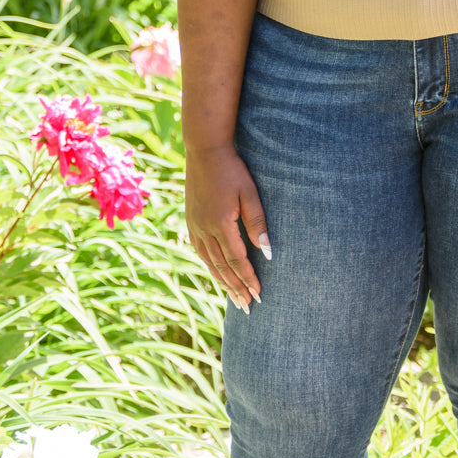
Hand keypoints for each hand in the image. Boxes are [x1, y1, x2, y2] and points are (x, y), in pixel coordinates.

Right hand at [185, 144, 269, 312]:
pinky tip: (217, 273)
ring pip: (209, 262)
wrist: (205, 151)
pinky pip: (200, 252)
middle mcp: (205, 229)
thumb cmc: (232, 169)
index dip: (248, 279)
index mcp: (221, 224)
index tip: (259, 295)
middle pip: (222, 267)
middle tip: (247, 307)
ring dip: (223, 282)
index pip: (237, 260)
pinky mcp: (191, 221)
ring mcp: (195, 226)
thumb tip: (267, 252)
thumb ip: (257, 223)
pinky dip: (210, 266)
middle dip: (236, 288)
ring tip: (234, 298)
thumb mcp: (250, 193)